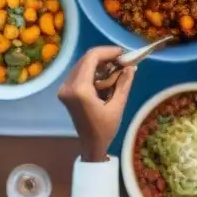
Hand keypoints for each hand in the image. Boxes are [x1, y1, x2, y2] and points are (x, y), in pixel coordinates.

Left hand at [57, 46, 136, 161]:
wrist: (91, 145)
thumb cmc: (105, 129)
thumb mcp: (117, 106)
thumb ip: (124, 83)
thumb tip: (132, 66)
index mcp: (79, 89)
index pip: (91, 58)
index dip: (108, 51)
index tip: (123, 54)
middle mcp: (68, 86)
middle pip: (86, 59)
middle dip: (105, 57)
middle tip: (122, 61)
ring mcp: (64, 88)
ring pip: (83, 64)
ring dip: (100, 64)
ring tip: (116, 69)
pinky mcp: (66, 91)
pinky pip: (80, 72)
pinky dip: (93, 71)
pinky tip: (105, 77)